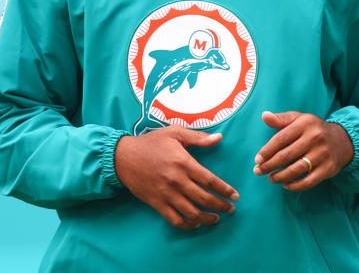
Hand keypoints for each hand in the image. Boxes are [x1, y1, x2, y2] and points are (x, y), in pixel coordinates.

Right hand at [114, 125, 238, 229]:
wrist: (123, 157)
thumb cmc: (151, 143)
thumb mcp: (174, 133)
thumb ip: (198, 137)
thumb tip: (219, 138)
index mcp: (183, 162)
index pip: (210, 180)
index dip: (225, 190)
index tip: (235, 195)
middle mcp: (177, 181)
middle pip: (204, 199)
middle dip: (221, 206)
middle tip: (231, 209)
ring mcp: (166, 194)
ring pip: (192, 212)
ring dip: (207, 218)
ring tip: (217, 218)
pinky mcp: (157, 203)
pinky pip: (175, 219)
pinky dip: (188, 225)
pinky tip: (196, 223)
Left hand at [252, 110, 353, 191]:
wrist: (342, 141)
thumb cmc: (313, 129)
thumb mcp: (299, 119)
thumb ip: (281, 119)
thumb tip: (264, 116)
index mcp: (305, 123)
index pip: (281, 139)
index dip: (267, 151)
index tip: (257, 160)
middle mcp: (315, 138)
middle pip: (286, 155)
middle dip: (269, 166)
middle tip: (258, 171)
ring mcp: (323, 154)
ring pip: (296, 169)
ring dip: (280, 177)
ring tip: (270, 178)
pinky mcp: (328, 168)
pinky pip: (308, 181)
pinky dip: (295, 186)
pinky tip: (286, 185)